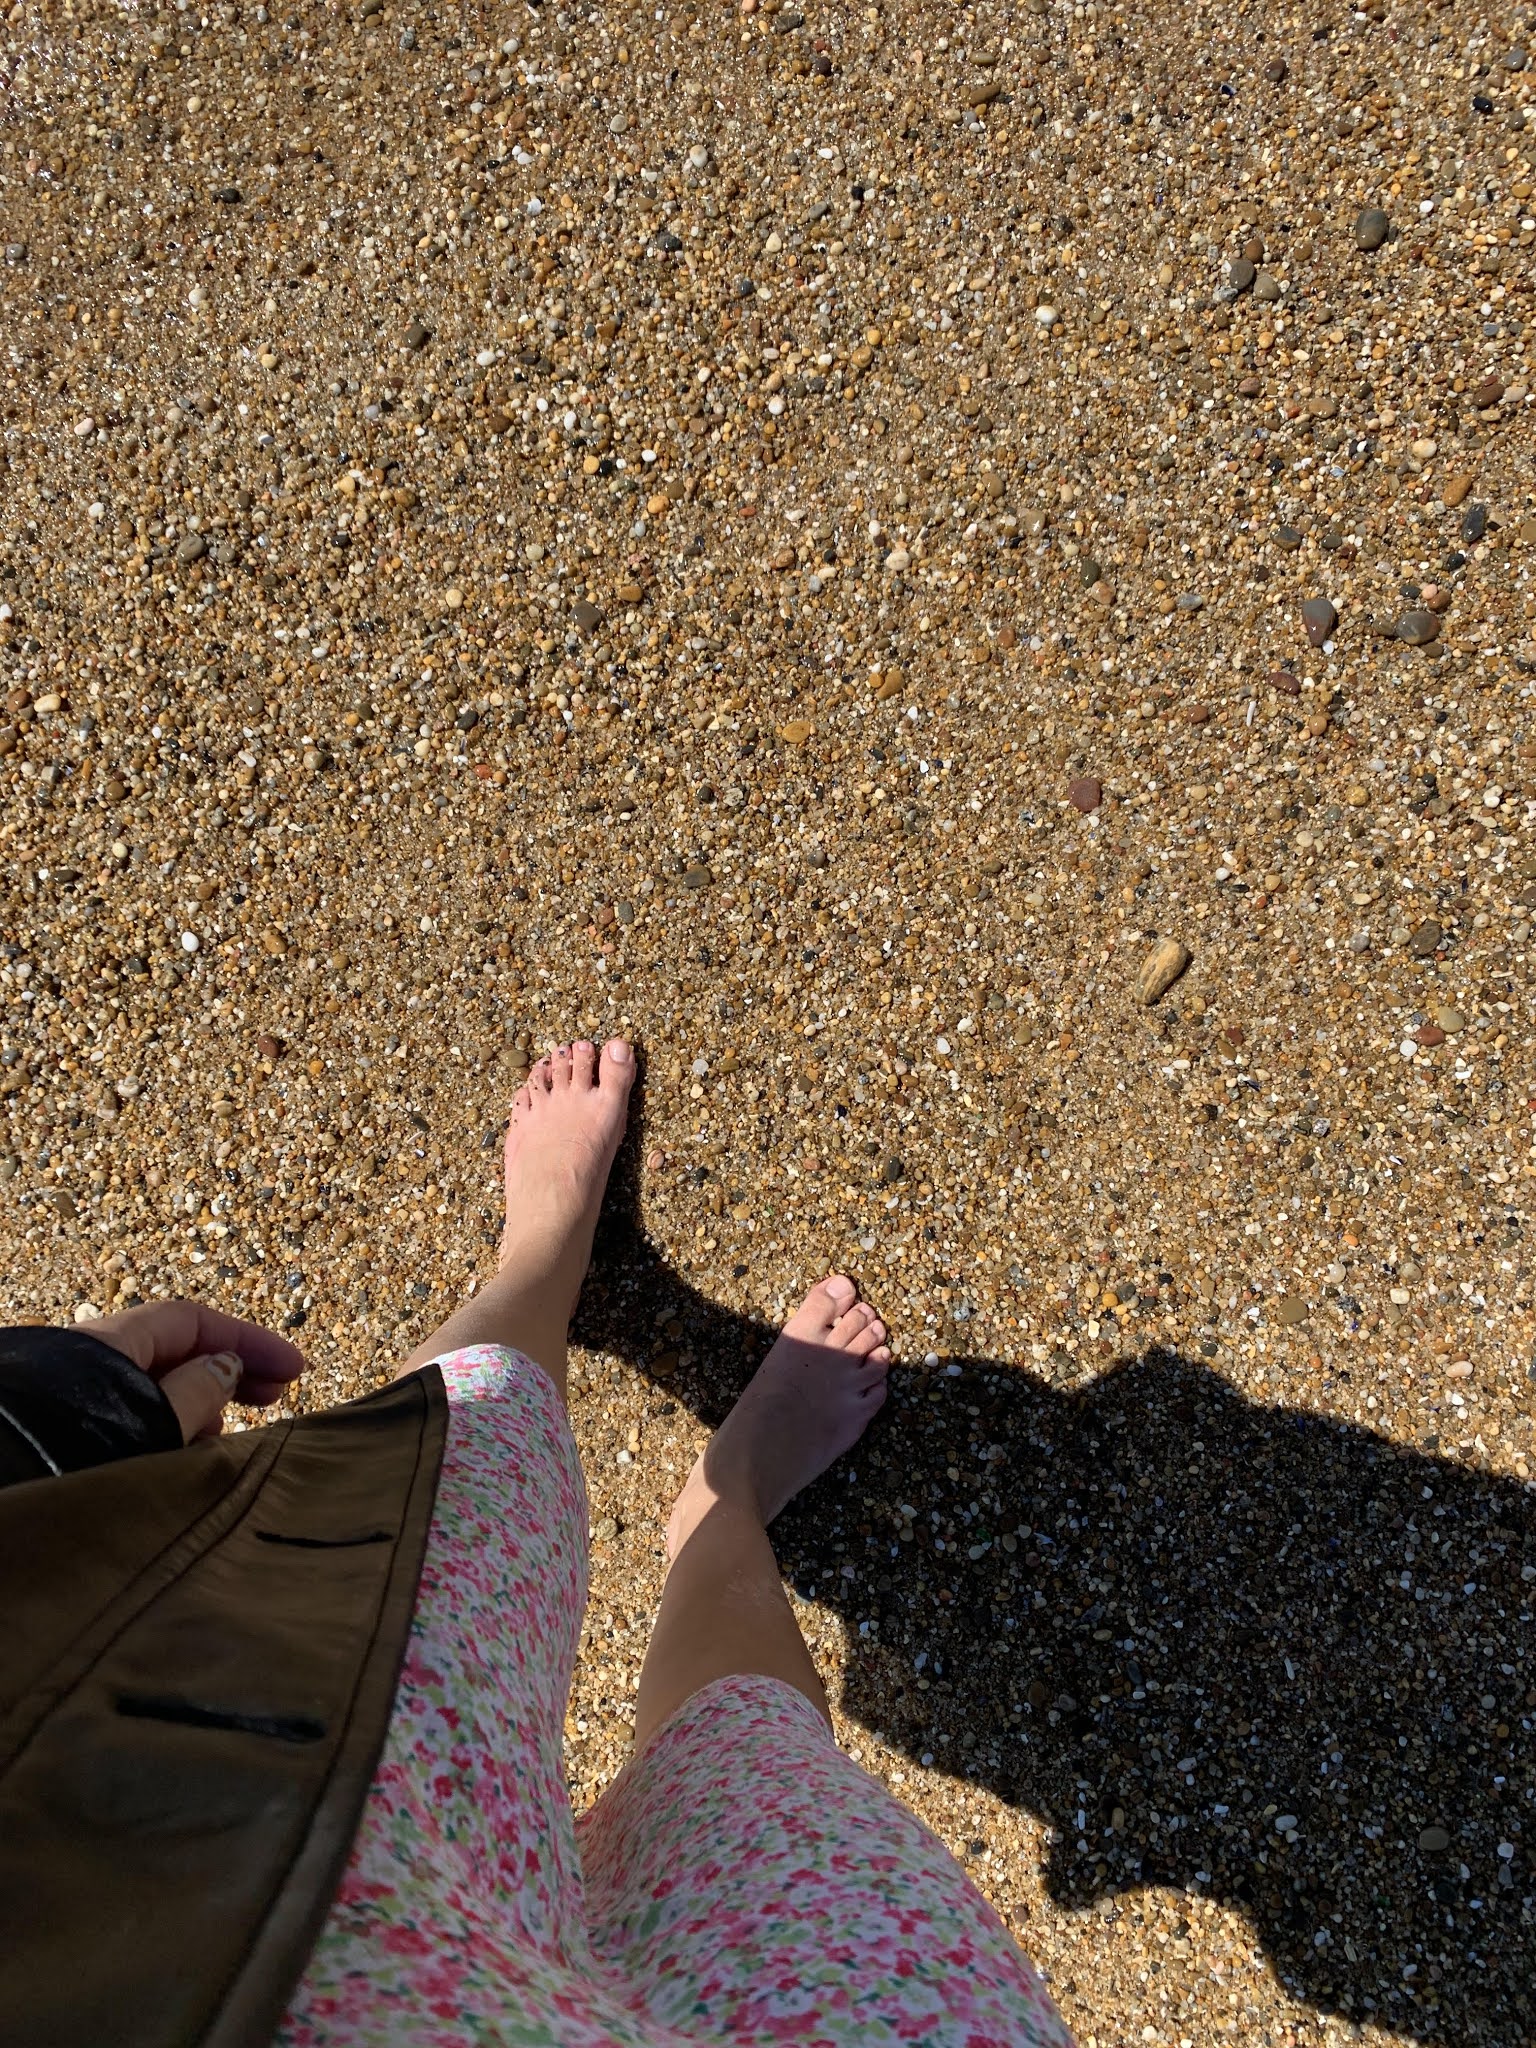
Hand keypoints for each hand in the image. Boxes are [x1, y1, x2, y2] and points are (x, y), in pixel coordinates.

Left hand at [87, 1299, 307, 1443]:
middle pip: (174, 1349)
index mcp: (108, 1342)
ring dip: (200, 1399)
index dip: (246, 1340)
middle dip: (228, 1368)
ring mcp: (80, 1396)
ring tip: (232, 1428)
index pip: (191, 1320)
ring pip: (154, 1384)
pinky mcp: (73, 1430)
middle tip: (275, 1394)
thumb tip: (227, 1366)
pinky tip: (188, 1450)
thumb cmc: (68, 1462)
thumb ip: (195, 1393)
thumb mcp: (151, 1423)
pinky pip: (132, 1412)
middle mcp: (90, 1360)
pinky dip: (168, 1422)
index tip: (292, 1367)